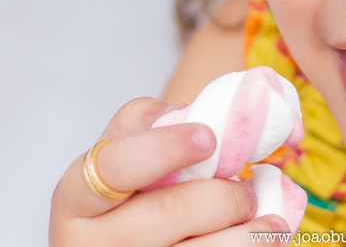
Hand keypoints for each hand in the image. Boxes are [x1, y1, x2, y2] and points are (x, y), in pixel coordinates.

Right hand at [50, 97, 291, 246]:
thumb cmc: (127, 198)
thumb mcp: (121, 160)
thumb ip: (146, 127)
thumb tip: (194, 111)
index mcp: (75, 199)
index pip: (115, 166)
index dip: (164, 149)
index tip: (209, 136)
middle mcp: (88, 244)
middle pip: (168, 214)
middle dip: (222, 197)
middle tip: (249, 189)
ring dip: (246, 234)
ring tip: (270, 221)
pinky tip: (266, 242)